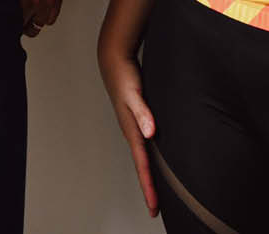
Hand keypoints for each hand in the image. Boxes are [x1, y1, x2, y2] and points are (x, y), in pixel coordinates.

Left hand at [14, 0, 64, 36]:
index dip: (15, 25)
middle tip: (21, 23)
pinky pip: (56, 9)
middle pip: (36, 26)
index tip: (10, 24)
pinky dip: (49, 10)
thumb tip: (7, 0)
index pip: (23, 22)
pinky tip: (42, 5)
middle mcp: (45, 1)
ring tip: (32, 16)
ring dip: (40, 19)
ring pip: (48, 20)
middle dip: (28, 26)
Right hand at [97, 45, 157, 216]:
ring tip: (155, 191)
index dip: (148, 186)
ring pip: (142, 157)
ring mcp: (133, 126)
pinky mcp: (137, 120)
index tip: (153, 206)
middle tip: (155, 208)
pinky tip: (153, 160)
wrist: (113, 60)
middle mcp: (131, 131)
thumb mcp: (134, 92)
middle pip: (141, 166)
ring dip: (148, 175)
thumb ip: (143, 112)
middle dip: (148, 188)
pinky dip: (148, 159)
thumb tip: (150, 133)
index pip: (142, 164)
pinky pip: (144, 146)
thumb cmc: (124, 75)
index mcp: (131, 129)